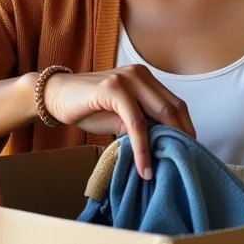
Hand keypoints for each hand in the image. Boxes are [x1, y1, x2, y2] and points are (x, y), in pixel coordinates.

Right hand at [43, 64, 194, 179]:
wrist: (55, 96)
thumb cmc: (88, 107)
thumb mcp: (119, 117)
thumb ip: (141, 124)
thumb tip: (164, 145)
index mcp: (145, 78)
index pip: (175, 103)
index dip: (185, 128)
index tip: (188, 151)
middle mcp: (140, 74)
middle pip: (173, 107)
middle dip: (181, 137)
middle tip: (184, 163)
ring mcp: (127, 79)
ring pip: (159, 114)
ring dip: (164, 145)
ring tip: (164, 169)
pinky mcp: (113, 89)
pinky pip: (136, 122)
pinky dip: (143, 146)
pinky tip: (144, 166)